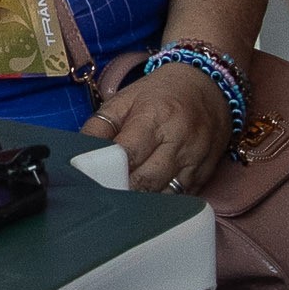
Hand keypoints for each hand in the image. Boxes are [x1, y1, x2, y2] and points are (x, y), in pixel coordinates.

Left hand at [92, 52, 235, 190]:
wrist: (210, 85)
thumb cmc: (161, 93)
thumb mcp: (124, 100)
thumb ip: (98, 127)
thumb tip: (78, 157)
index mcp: (155, 117)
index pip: (127, 156)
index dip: (107, 173)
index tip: (92, 181)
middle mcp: (179, 140)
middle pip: (146, 182)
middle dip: (122, 193)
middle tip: (105, 196)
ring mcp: (196, 159)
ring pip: (165, 196)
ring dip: (142, 203)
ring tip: (124, 201)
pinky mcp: (206, 173)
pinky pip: (181, 198)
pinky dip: (163, 203)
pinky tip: (148, 201)